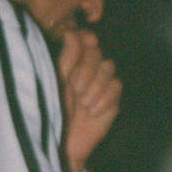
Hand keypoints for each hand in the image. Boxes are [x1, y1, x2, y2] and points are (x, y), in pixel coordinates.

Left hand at [58, 28, 121, 171]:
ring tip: (84, 104)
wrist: (65, 139)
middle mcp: (89, 69)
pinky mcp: (113, 98)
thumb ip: (67, 57)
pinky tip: (93, 111)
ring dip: (96, 86)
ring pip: (108, 67)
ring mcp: (102, 82)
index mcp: (73, 61)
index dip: (87, 40)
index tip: (85, 43)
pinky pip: (116, 86)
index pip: (86, 40)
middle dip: (87, 70)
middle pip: (97, 53)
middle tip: (76, 90)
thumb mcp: (58, 80)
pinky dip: (104, 98)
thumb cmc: (55, 109)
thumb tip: (72, 32)